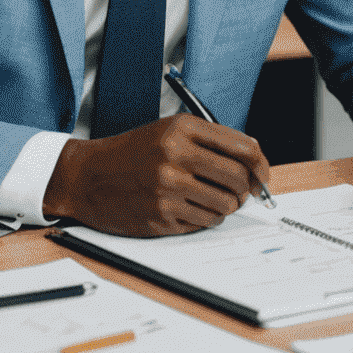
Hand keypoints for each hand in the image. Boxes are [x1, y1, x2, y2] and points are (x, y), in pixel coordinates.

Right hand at [43, 114, 270, 236]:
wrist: (88, 176)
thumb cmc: (133, 152)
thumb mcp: (170, 131)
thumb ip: (210, 141)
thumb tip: (253, 162)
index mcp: (183, 129)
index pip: (243, 147)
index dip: (261, 164)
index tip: (263, 176)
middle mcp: (176, 156)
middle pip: (238, 178)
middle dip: (247, 189)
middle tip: (243, 192)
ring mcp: (168, 188)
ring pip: (225, 204)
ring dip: (227, 206)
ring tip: (214, 199)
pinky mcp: (161, 216)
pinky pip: (204, 222)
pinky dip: (206, 218)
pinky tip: (193, 209)